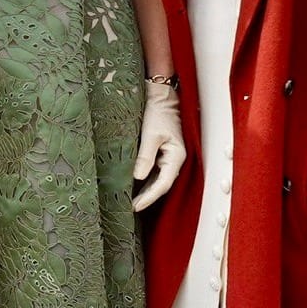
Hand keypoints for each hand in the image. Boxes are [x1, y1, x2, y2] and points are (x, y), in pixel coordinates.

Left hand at [131, 80, 185, 211]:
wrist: (161, 98)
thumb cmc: (158, 113)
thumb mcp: (151, 135)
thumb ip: (145, 156)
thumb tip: (137, 177)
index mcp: (176, 156)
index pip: (163, 184)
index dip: (150, 197)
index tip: (136, 206)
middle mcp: (174, 160)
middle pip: (161, 185)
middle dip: (146, 198)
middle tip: (129, 209)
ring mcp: (169, 158)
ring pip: (157, 180)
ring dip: (145, 191)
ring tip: (129, 202)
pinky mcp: (161, 155)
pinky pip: (154, 173)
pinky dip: (144, 181)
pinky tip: (133, 187)